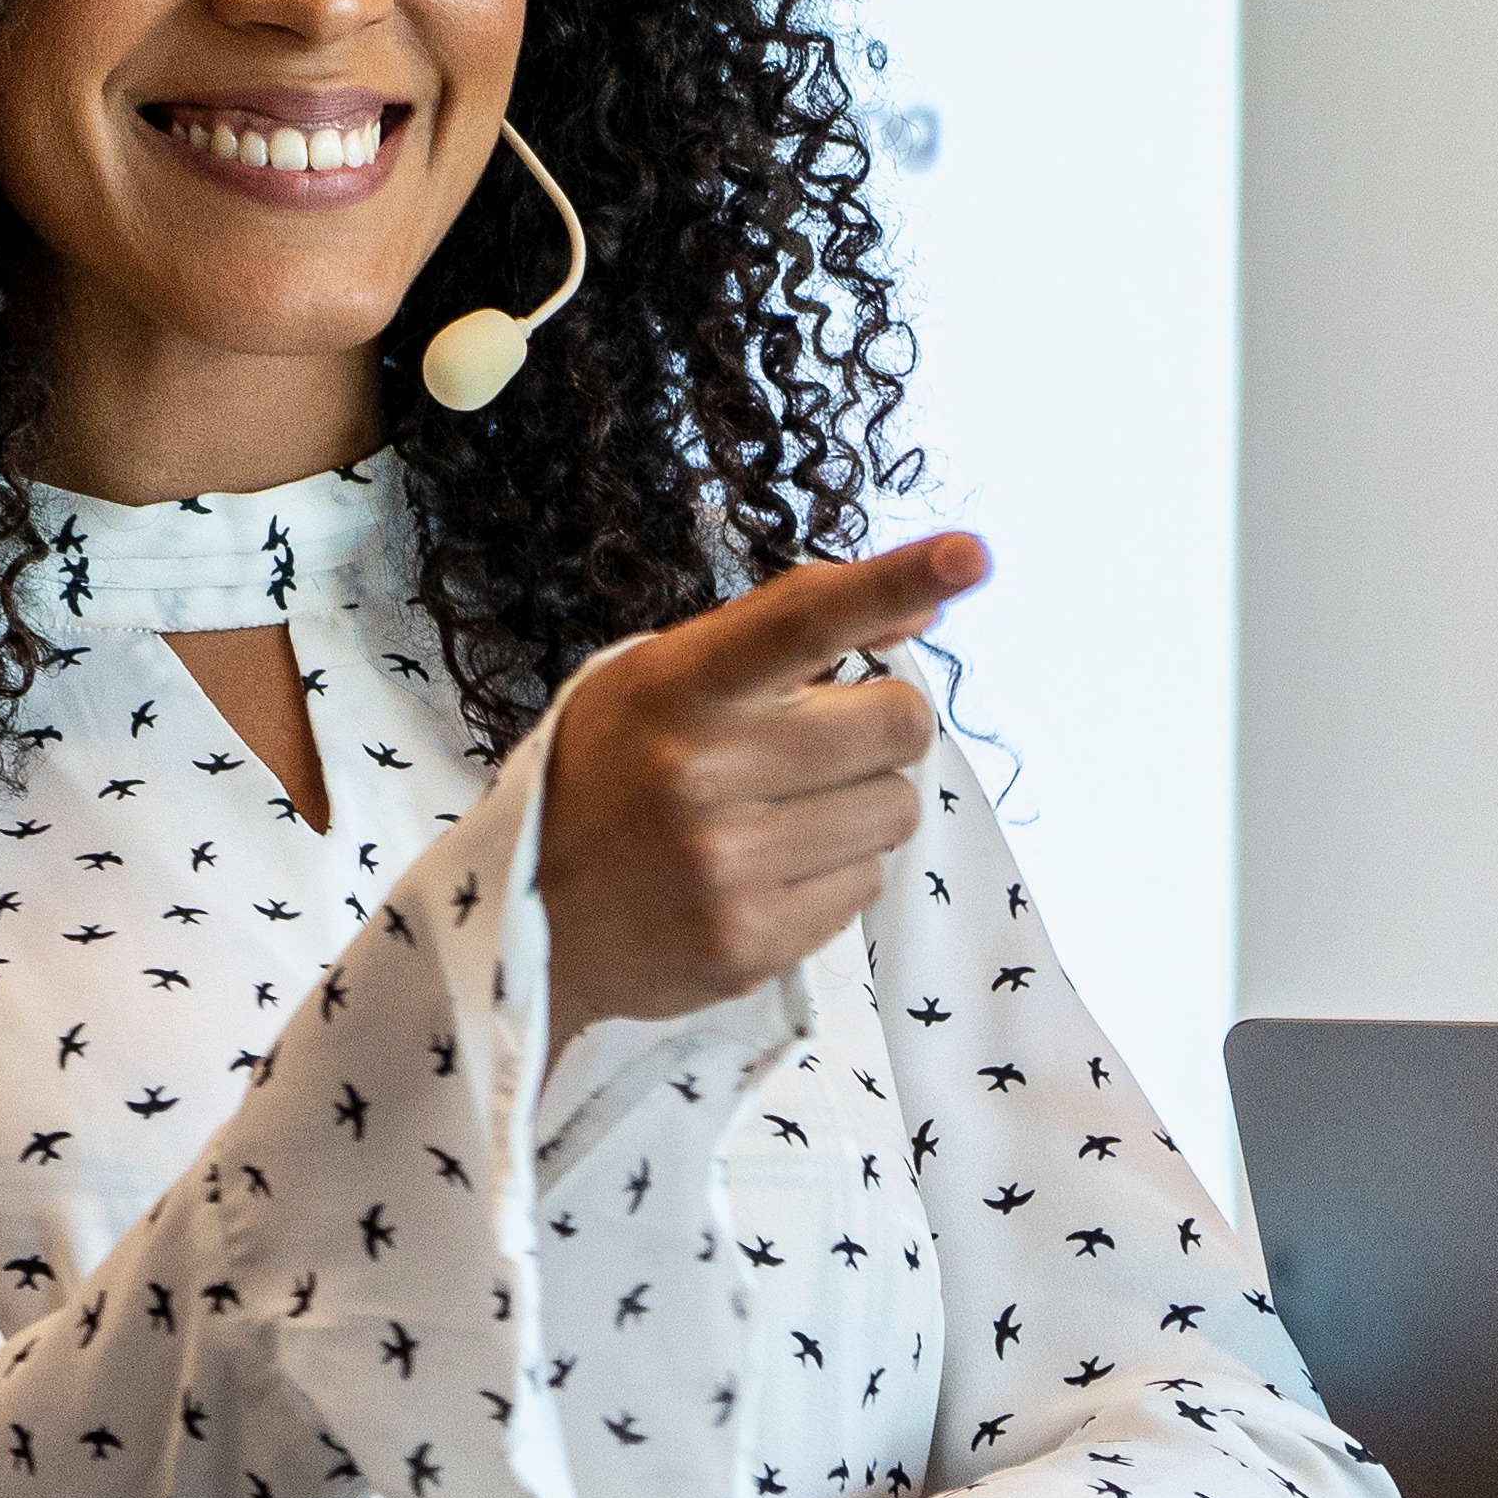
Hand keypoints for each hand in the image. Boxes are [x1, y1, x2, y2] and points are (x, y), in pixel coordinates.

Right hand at [534, 534, 987, 1038]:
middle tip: (816, 746)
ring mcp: (725, 865)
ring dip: (859, 805)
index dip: (892, 581)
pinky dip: (833, 874)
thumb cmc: (611, 773)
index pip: (801, 619)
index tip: (971, 554)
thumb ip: (790, 631)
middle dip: (878, 727)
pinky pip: (864, 886)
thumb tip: (930, 601)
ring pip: (894, 809)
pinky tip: (764, 872)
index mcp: (677, 686)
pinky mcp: (748, 943)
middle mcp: (700, 771)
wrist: (527, 920)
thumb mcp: (669, 677)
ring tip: (779, 816)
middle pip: (897, 722)